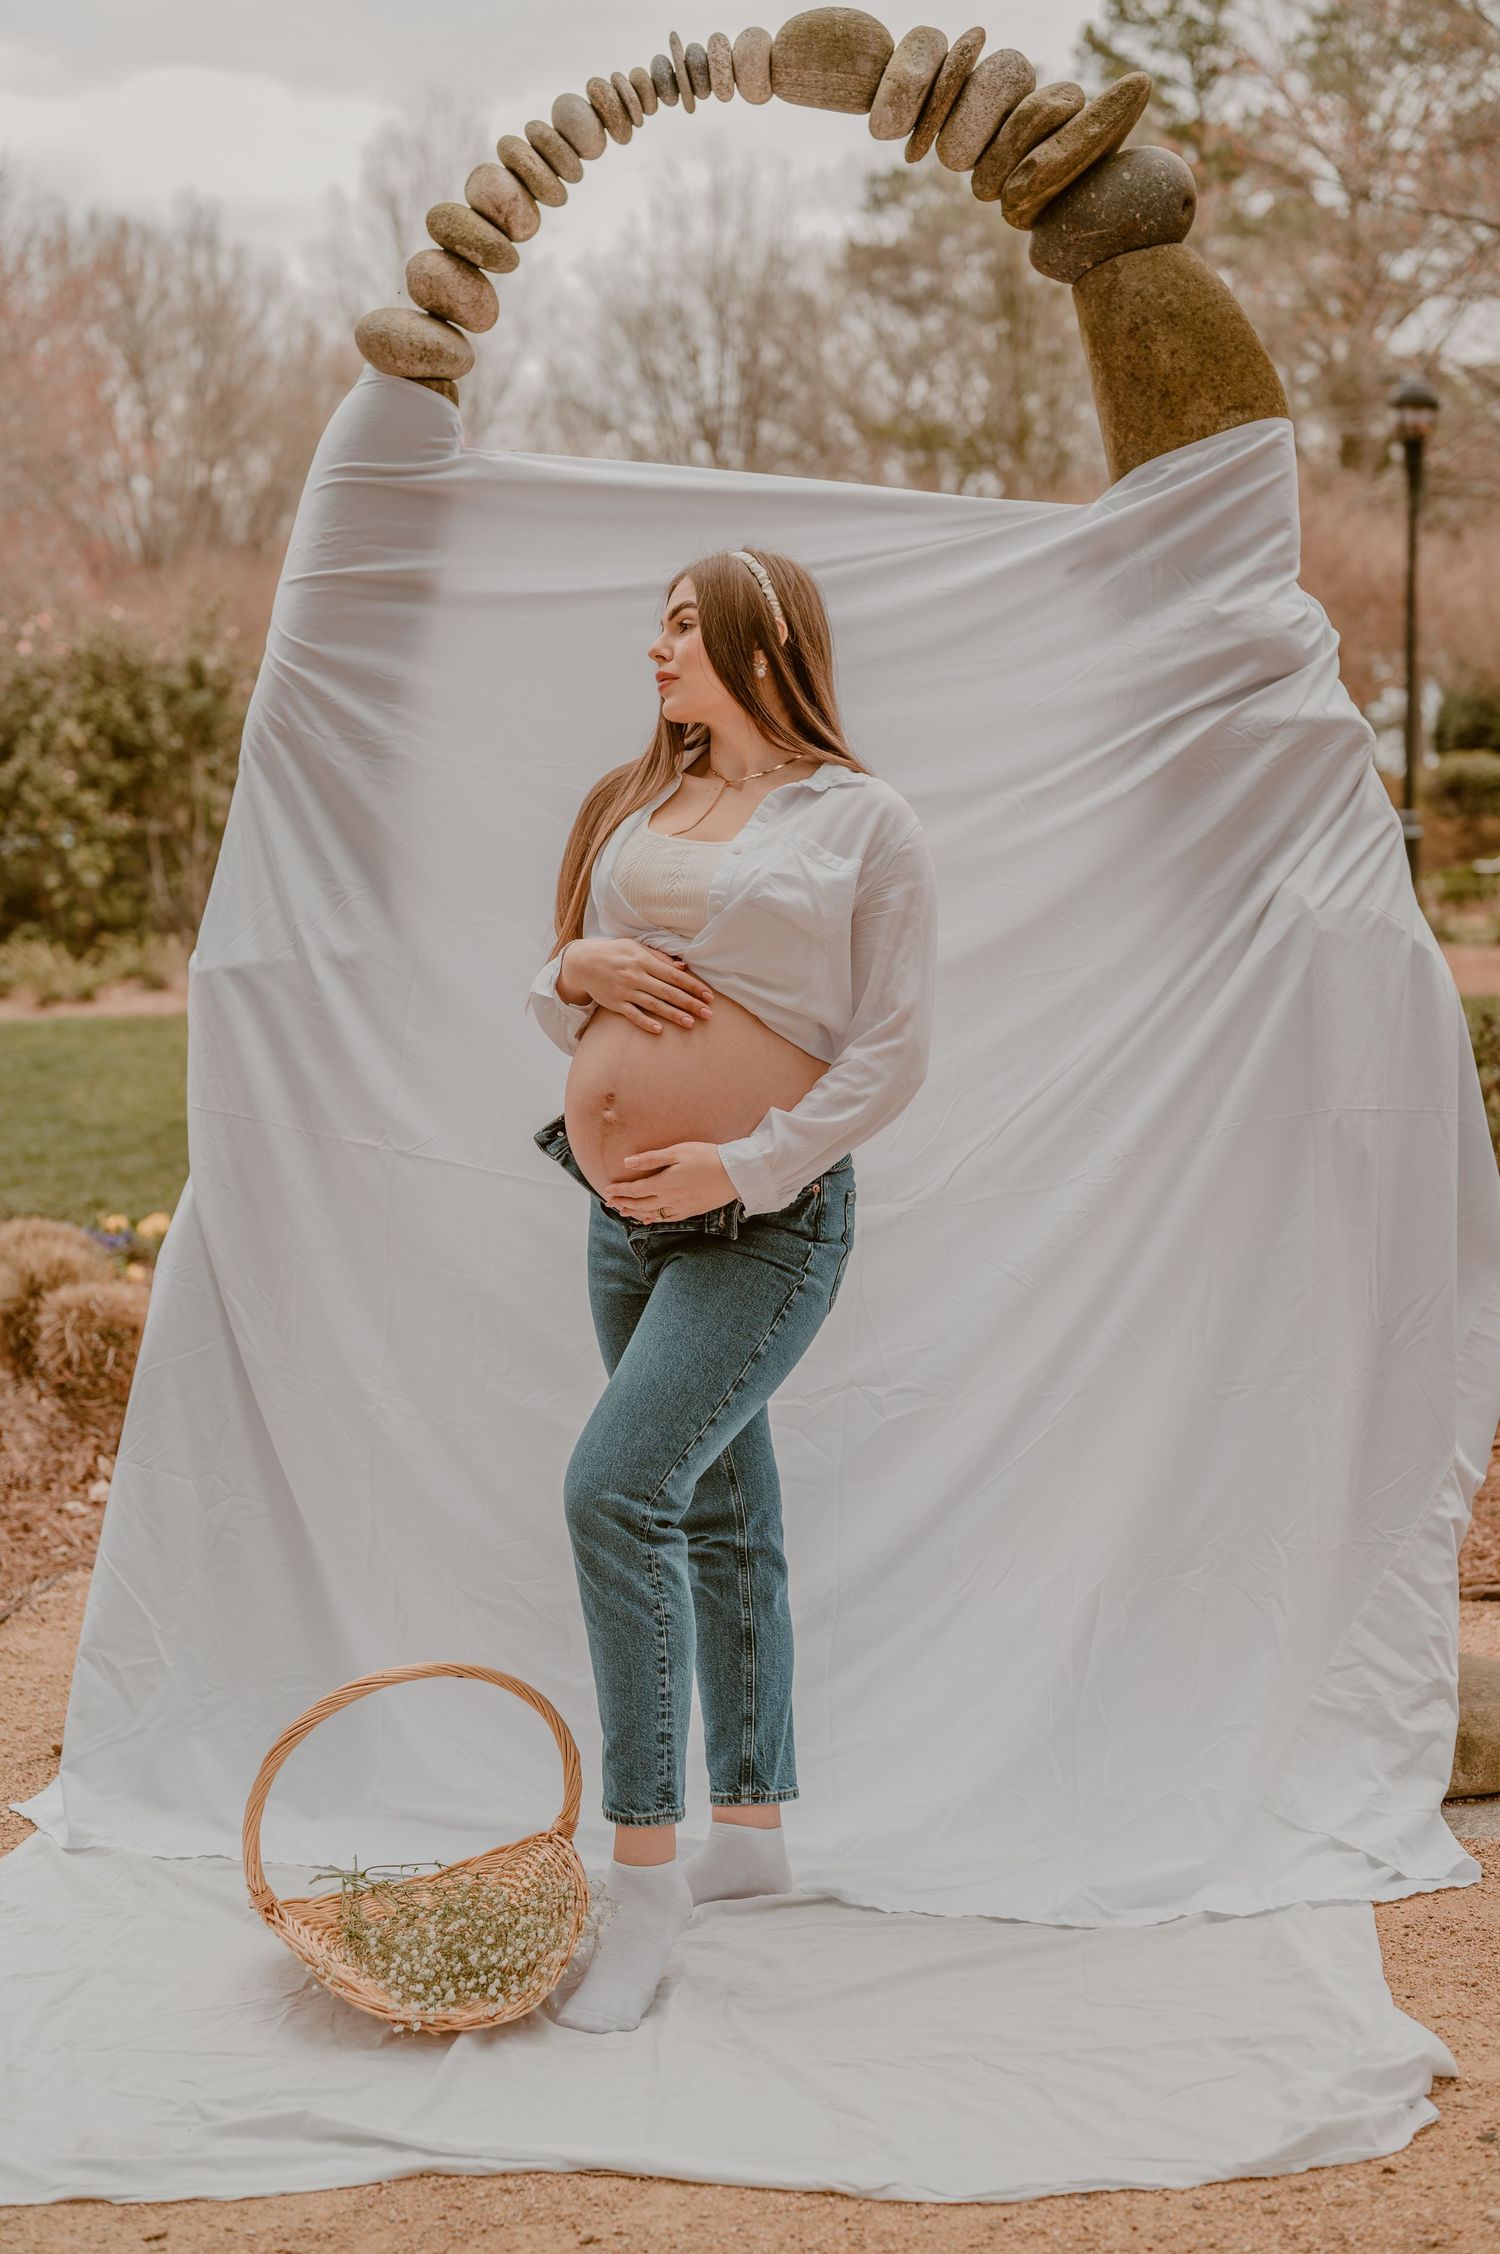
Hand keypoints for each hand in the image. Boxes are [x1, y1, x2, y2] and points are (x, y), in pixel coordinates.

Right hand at [563, 938, 713, 1031]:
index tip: (708, 996)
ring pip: (654, 1005)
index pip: (674, 976)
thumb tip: (683, 966)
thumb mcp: (636, 947)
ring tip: (690, 1023)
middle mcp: (636, 976)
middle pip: (668, 992)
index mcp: (644, 961)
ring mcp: (625, 991)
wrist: (583, 962)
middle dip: (690, 1003)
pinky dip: (645, 1022)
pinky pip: (632, 1015)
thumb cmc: (614, 952)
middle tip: (708, 1014)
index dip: (693, 986)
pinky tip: (659, 1030)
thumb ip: (659, 957)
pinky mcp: (615, 1004)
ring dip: (673, 1015)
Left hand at [603, 1141, 737, 1220]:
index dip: (619, 1191)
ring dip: (635, 1213)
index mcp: (664, 1183)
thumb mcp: (678, 1151)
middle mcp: (669, 1199)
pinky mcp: (691, 1211)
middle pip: (640, 1205)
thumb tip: (627, 1163)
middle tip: (609, 1203)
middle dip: (623, 1203)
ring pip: (652, 1214)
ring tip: (623, 1211)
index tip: (606, 1191)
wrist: (735, 1174)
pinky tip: (648, 1219)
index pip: (635, 1190)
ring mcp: (680, 1208)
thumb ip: (651, 1158)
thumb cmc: (707, 1157)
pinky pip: (666, 1219)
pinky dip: (653, 1219)